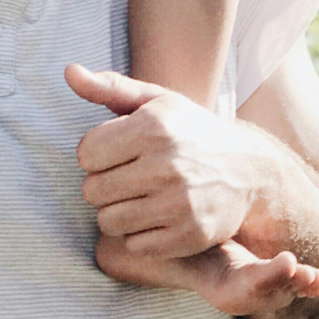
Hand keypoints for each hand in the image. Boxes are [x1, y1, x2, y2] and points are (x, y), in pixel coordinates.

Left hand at [67, 63, 265, 258]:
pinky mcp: (191, 235)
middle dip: (102, 184)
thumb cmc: (190, 129)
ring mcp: (180, 203)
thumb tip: (69, 73)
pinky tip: (154, 217)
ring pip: (109, 221)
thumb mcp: (155, 100)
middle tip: (125, 177)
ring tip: (136, 198)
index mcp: (153, 127)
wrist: (249, 168)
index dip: (95, 154)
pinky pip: (135, 246)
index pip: (86, 153)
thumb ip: (109, 88)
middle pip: (92, 190)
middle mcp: (167, 164)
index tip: (114, 152)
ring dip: (116, 212)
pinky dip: (139, 235)